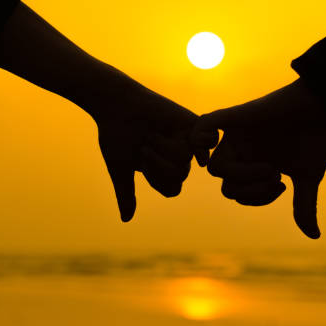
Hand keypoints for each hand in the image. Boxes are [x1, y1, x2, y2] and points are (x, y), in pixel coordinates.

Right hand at [86, 69, 200, 221]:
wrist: (117, 104)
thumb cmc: (115, 136)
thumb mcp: (120, 169)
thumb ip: (126, 194)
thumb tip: (126, 220)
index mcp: (163, 170)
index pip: (172, 189)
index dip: (156, 179)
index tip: (140, 163)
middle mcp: (178, 157)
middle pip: (179, 175)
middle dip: (157, 160)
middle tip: (144, 143)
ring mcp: (187, 141)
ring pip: (185, 159)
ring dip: (164, 145)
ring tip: (154, 132)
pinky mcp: (193, 124)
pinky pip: (210, 140)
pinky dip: (202, 140)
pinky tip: (190, 135)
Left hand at [192, 79, 325, 237]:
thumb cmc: (318, 138)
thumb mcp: (308, 178)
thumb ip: (304, 207)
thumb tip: (314, 236)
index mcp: (253, 165)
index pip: (236, 194)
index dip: (255, 199)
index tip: (282, 185)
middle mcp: (241, 151)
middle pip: (224, 184)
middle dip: (250, 189)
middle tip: (276, 177)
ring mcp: (236, 135)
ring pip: (215, 167)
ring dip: (243, 175)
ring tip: (271, 168)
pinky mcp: (236, 116)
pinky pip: (203, 125)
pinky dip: (199, 138)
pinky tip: (215, 144)